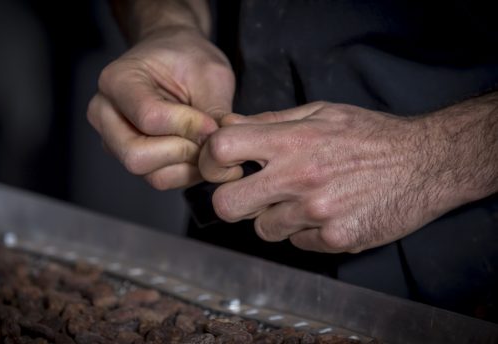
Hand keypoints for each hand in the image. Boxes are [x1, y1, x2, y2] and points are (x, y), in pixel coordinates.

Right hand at [87, 27, 234, 188]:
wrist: (176, 58)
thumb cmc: (188, 59)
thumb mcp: (210, 74)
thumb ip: (213, 110)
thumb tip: (217, 147)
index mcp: (117, 80)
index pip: (150, 118)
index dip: (189, 126)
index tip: (213, 122)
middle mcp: (105, 113)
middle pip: (137, 157)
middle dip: (183, 152)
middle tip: (208, 138)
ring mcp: (113, 140)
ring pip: (150, 174)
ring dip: (188, 165)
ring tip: (206, 143)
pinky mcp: (131, 157)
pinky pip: (160, 179)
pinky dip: (187, 172)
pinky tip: (199, 151)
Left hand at [199, 102, 452, 252]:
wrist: (426, 163)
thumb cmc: (370, 134)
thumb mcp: (320, 112)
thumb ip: (269, 120)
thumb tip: (227, 124)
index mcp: (292, 140)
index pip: (222, 148)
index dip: (211, 159)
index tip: (223, 165)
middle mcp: (300, 177)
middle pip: (227, 204)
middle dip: (233, 200)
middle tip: (252, 193)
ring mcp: (317, 212)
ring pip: (264, 229)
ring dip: (275, 217)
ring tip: (304, 199)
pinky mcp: (336, 239)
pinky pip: (297, 244)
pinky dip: (305, 232)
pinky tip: (327, 213)